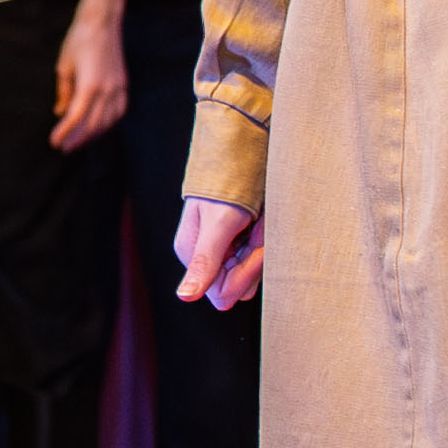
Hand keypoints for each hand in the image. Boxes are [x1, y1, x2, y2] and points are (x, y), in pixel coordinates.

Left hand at [48, 5, 128, 149]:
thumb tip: (60, 112)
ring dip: (93, 134)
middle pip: (93, 124)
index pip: (76, 117)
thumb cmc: (79, 40)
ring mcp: (119, 88)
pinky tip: (98, 127)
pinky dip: (108, 123)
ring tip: (79, 141)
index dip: (64, 132)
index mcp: (90, 85)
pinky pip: (119, 112)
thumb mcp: (64, 66)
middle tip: (64, 148)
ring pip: (108, 121)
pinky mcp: (124, 85)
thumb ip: (63, 92)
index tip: (54, 142)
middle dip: (78, 139)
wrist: (102, 21)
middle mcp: (107, 90)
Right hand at [172, 194, 260, 308]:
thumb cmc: (228, 183)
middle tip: (258, 228)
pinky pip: (255, 256)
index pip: (222, 294)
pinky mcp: (236, 241)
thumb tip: (185, 296)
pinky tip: (261, 221)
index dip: (243, 276)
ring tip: (259, 222)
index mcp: (192, 254)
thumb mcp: (219, 223)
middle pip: (238, 284)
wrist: (241, 152)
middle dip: (254, 260)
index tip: (255, 248)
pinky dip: (263, 240)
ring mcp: (221, 249)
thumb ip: (204, 261)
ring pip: (250, 271)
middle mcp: (204, 256)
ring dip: (260, 249)